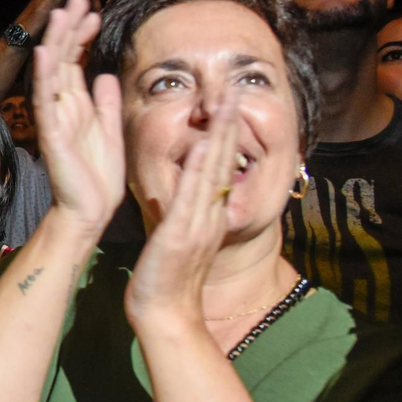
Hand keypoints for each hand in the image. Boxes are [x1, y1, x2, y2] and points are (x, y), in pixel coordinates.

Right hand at [33, 0, 124, 233]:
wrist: (90, 211)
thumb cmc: (98, 177)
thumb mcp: (111, 131)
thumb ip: (106, 103)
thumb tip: (106, 74)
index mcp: (78, 106)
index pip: (76, 62)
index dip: (83, 36)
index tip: (94, 12)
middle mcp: (63, 107)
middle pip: (63, 59)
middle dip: (70, 29)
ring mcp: (55, 118)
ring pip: (53, 72)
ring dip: (57, 42)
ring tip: (62, 13)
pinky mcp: (52, 134)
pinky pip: (46, 102)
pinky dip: (45, 78)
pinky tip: (46, 54)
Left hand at [124, 89, 240, 328]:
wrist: (165, 314)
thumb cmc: (165, 277)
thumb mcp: (179, 235)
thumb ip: (184, 209)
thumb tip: (184, 186)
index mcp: (207, 213)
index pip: (220, 165)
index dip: (225, 133)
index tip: (229, 101)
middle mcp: (209, 214)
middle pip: (224, 161)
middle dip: (230, 124)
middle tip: (236, 88)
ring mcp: (197, 223)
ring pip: (212, 173)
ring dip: (220, 137)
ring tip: (226, 105)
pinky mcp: (179, 235)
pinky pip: (190, 198)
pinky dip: (196, 171)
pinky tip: (201, 147)